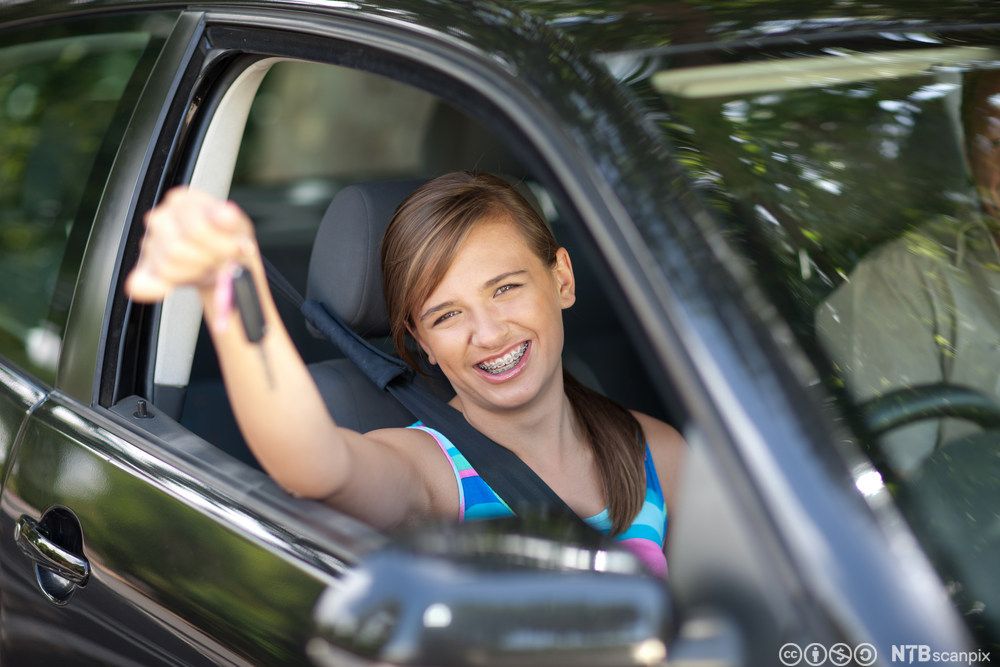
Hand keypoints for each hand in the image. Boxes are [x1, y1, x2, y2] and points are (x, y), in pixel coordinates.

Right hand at [125, 187, 255, 302]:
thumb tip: (225, 216)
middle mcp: (161, 218)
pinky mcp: (146, 269)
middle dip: (206, 260)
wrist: (226, 258)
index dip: (220, 245)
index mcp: (182, 201)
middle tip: (220, 259)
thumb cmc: (229, 238)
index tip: (234, 248)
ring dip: (194, 273)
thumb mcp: (239, 227)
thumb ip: (231, 221)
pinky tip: (170, 287)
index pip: (196, 228)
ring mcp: (150, 243)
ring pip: (166, 267)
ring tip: (207, 265)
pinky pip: (141, 284)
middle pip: (177, 249)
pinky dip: (155, 289)